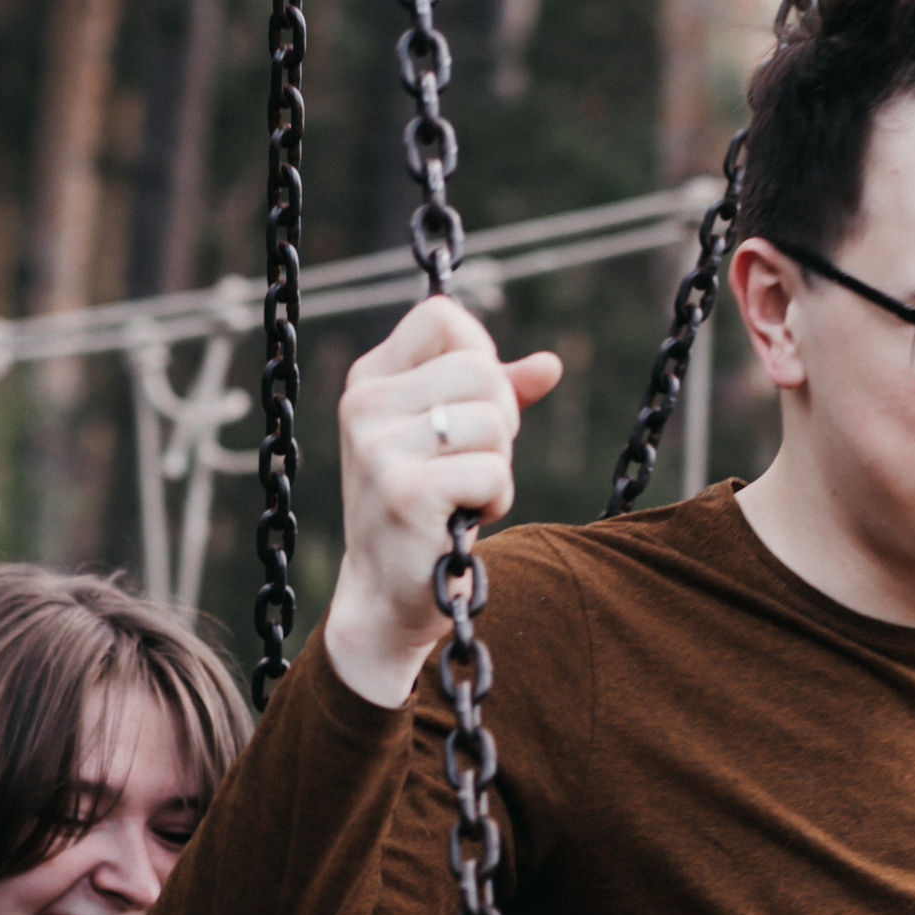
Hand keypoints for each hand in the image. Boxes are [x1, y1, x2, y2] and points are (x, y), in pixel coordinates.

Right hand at [323, 295, 561, 708]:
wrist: (386, 596)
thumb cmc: (423, 512)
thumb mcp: (451, 442)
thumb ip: (496, 396)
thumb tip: (550, 365)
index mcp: (369, 380)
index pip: (441, 317)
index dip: (480, 356)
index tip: (473, 406)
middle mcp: (364, 405)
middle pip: (479, 367)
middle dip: (501, 420)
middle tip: (475, 464)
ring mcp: (377, 448)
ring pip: (493, 420)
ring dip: (499, 466)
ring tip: (465, 495)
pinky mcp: (404, 492)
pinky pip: (493, 470)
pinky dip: (496, 499)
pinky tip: (464, 519)